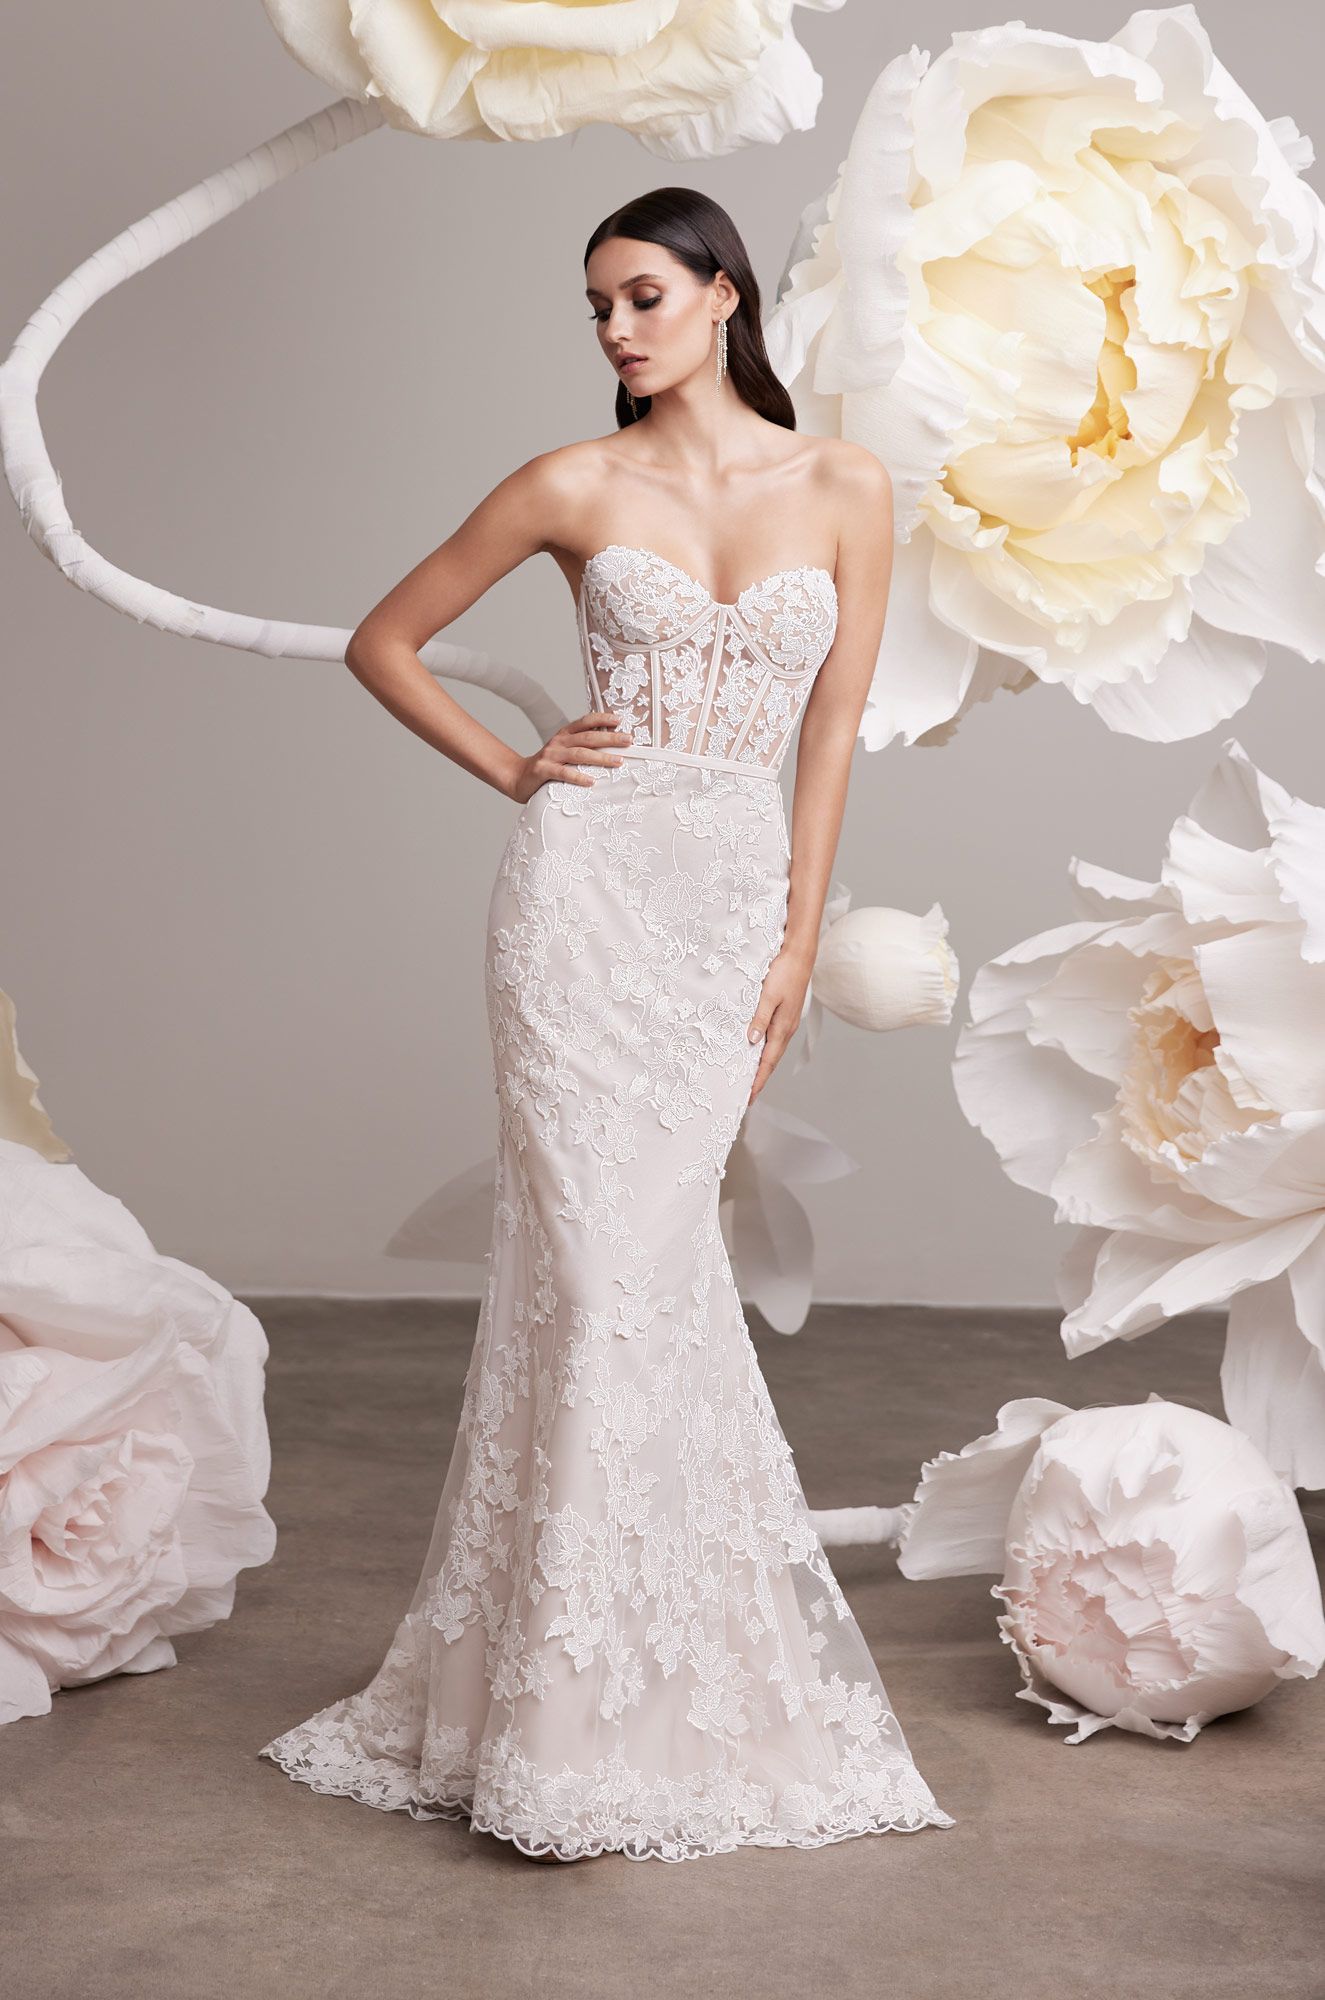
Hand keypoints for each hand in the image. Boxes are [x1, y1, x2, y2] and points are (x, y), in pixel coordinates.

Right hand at [510, 709, 631, 804]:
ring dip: (601, 757)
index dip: (602, 719)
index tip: (620, 720)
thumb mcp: (564, 751)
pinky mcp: (543, 771)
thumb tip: (611, 745)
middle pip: (588, 737)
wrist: (518, 778)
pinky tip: (592, 782)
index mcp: (564, 735)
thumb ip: (581, 747)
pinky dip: (578, 777)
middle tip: (629, 741)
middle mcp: (558, 742)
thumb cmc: (548, 766)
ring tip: (618, 762)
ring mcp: (550, 756)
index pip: (585, 722)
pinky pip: (563, 773)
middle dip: (610, 738)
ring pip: (579, 754)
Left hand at [746, 945, 812, 1104]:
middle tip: (747, 1095)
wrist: (800, 955)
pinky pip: (775, 1040)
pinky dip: (767, 1051)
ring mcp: (788, 1023)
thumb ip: (760, 1019)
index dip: (758, 1080)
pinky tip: (759, 1051)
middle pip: (771, 1061)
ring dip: (763, 1066)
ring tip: (752, 1079)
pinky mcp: (787, 1015)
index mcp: (783, 1028)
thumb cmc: (784, 972)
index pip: (767, 1061)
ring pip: (774, 1051)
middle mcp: (787, 1029)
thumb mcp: (768, 995)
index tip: (749, 1097)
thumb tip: (753, 1042)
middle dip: (760, 1079)